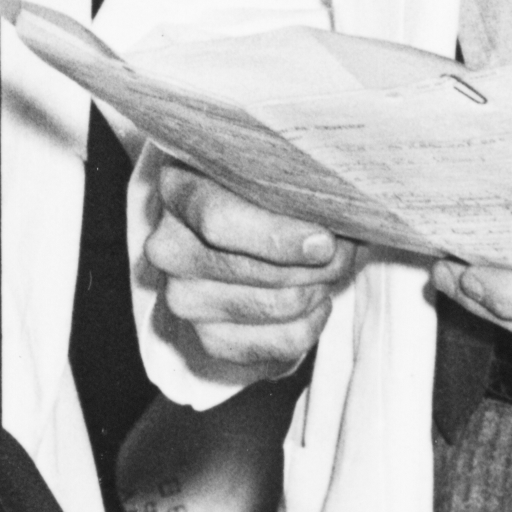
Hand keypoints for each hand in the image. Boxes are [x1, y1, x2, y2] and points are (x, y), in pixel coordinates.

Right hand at [139, 160, 355, 384]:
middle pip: (255, 271)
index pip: (218, 221)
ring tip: (329, 267)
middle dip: (317, 263)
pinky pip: (280, 344)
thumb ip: (298, 182)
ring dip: (319, 288)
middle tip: (342, 247)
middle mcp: (169, 248)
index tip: (324, 240)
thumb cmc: (270, 189)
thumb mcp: (278, 167)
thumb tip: (333, 225)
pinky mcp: (208, 338)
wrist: (253, 227)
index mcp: (179, 189)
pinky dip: (312, 323)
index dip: (276, 236)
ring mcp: (183, 298)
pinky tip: (315, 299)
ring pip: (276, 307)